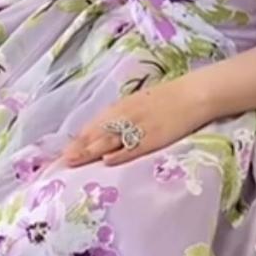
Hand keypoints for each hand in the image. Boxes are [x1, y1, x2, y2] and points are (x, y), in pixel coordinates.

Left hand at [62, 76, 210, 167]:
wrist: (193, 94)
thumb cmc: (169, 98)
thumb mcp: (141, 102)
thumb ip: (123, 115)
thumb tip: (106, 131)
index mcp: (122, 107)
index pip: (94, 125)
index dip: (79, 139)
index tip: (63, 152)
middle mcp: (127, 116)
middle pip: (98, 133)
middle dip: (79, 147)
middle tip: (61, 161)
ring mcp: (140, 126)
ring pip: (110, 140)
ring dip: (91, 151)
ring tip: (74, 161)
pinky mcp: (154, 137)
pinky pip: (134, 146)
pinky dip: (120, 153)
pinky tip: (108, 161)